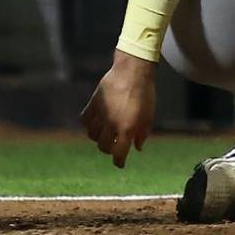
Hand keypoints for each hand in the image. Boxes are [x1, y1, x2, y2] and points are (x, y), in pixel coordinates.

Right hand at [81, 51, 156, 167]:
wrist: (133, 71)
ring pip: (92, 135)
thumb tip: (138, 147)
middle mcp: (111, 124)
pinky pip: (85, 120)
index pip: (119, 153)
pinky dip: (89, 123)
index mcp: (127, 128)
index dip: (119, 161)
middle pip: (103, 147)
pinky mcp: (93, 104)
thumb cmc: (145, 93)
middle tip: (114, 144)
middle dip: (109, 149)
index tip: (120, 163)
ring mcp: (100, 114)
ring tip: (105, 133)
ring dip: (98, 138)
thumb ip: (143, 133)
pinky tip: (95, 121)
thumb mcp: (149, 115)